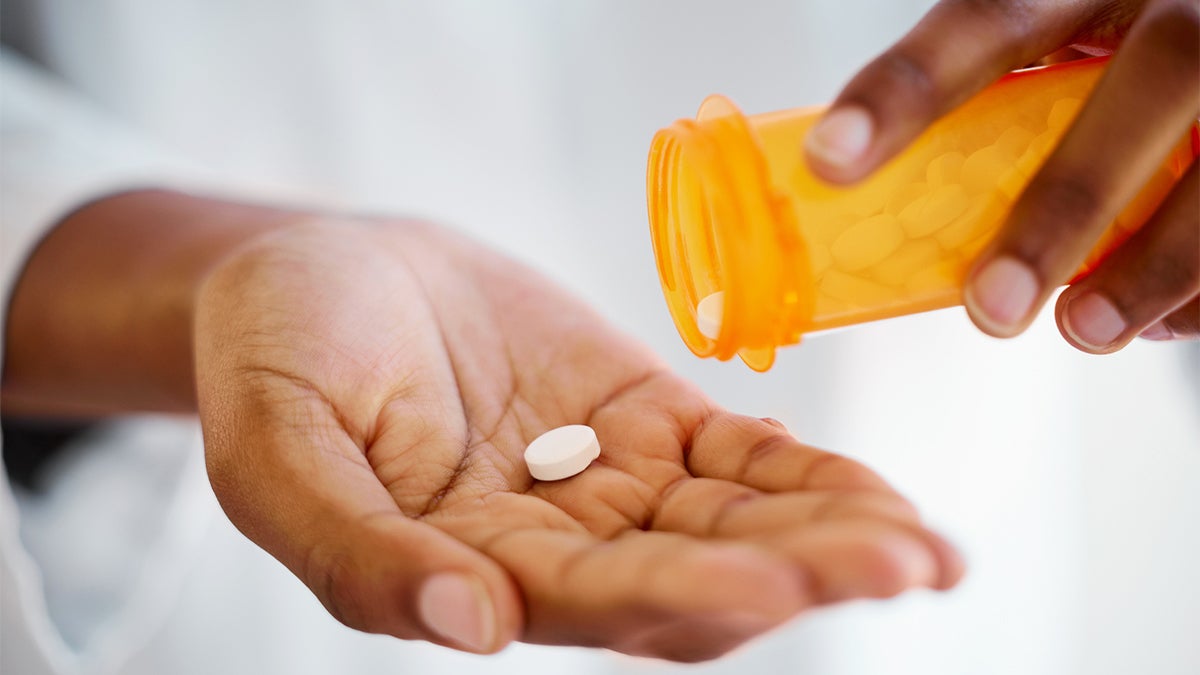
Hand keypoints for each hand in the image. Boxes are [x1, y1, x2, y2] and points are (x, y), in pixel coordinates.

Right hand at [193, 212, 963, 660]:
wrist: (324, 271)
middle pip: (689, 580)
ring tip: (924, 548)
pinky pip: (737, 458)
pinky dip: (804, 474)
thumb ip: (355, 547)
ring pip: (732, 524)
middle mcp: (550, 548)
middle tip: (898, 567)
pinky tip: (878, 494)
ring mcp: (605, 483)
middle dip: (795, 576)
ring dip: (825, 536)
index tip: (771, 582)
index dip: (679, 591)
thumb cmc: (275, 356)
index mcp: (463, 572)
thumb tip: (473, 629)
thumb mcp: (275, 449)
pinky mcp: (643, 419)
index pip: (589, 603)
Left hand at [804, 0, 1198, 351]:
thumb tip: (873, 202)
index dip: (907, 87)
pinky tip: (1161, 320)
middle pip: (1150, 79)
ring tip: (1080, 331)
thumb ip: (992, 102)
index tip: (834, 158)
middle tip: (990, 307)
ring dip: (1152, 265)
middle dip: (1065, 205)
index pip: (987, 17)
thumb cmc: (1116, 58)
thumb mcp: (1057, 42)